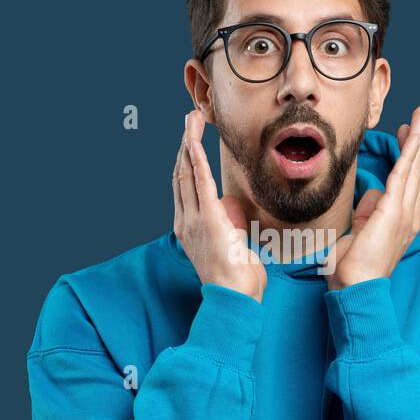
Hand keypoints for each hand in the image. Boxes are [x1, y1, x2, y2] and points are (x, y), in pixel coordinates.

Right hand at [173, 109, 267, 302]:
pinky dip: (196, 159)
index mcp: (189, 229)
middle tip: (189, 120)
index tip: (190, 141)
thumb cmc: (238, 281)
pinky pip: (199, 183)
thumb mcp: (233, 248)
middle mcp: (186, 221)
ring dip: (188, 143)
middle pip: (181, 175)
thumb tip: (234, 214)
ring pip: (187, 173)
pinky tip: (192, 141)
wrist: (233, 299)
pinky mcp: (207, 219)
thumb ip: (231, 228)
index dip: (187, 161)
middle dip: (185, 144)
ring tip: (190, 120)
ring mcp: (194, 220)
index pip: (185, 188)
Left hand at [325, 104, 419, 290]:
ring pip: (414, 167)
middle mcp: (410, 215)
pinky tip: (414, 133)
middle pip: (417, 170)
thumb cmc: (353, 267)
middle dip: (419, 141)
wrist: (355, 287)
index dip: (411, 156)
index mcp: (402, 220)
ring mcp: (405, 212)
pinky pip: (405, 173)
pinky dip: (411, 150)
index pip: (409, 182)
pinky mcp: (395, 210)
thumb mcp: (360, 231)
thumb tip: (371, 195)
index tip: (408, 135)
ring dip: (419, 139)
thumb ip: (368, 212)